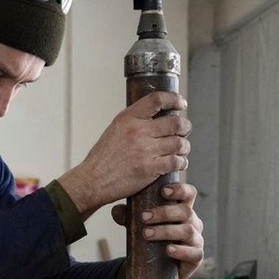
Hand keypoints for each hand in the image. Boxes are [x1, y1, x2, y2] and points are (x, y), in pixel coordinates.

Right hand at [57, 91, 190, 219]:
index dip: (174, 99)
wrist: (93, 180)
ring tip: (181, 150)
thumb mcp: (115, 129)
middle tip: (184, 131)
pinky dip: (181, 162)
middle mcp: (137, 131)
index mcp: (128, 118)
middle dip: (185, 127)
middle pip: (175, 122)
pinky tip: (178, 163)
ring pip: (179, 143)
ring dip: (184, 147)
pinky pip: (175, 161)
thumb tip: (157, 115)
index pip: (157, 100)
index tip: (181, 103)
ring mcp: (145, 150)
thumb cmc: (104, 157)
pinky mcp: (150, 169)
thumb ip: (134, 121)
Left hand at [110, 182, 203, 278]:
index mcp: (183, 209)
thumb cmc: (154, 239)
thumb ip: (130, 216)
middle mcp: (193, 222)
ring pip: (188, 231)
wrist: (159, 268)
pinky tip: (168, 250)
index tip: (163, 191)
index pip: (188, 193)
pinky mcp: (196, 257)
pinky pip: (194, 253)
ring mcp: (196, 239)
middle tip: (144, 217)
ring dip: (166, 231)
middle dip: (164, 213)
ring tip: (147, 234)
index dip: (179, 189)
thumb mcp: (141, 224)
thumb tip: (116, 211)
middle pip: (186, 211)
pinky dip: (180, 251)